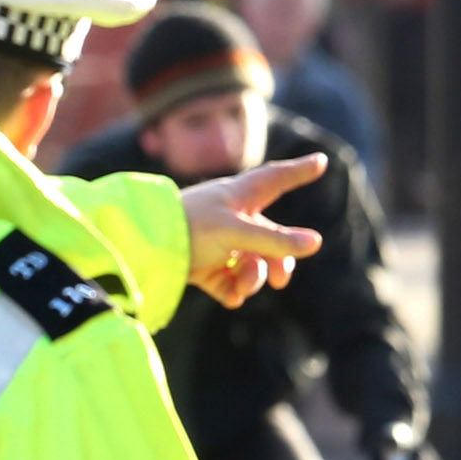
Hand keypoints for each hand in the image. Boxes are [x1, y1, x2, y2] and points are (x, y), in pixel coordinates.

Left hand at [184, 154, 328, 308]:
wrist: (139, 250)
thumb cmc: (188, 226)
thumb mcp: (235, 231)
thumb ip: (275, 240)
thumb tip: (315, 244)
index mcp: (239, 196)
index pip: (276, 179)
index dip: (298, 171)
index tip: (321, 161)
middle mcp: (230, 217)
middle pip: (270, 239)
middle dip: (278, 261)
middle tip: (280, 281)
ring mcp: (216, 243)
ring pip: (250, 263)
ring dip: (251, 279)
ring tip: (241, 287)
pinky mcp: (201, 267)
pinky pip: (227, 282)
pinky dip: (231, 291)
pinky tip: (230, 298)